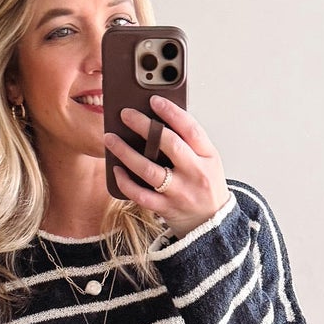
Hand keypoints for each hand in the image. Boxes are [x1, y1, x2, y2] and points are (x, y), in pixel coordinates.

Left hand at [105, 95, 229, 236]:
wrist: (212, 223)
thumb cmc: (205, 185)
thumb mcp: (207, 160)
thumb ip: (189, 142)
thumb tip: (158, 118)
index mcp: (208, 156)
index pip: (190, 129)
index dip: (172, 112)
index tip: (153, 100)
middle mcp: (195, 173)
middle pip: (169, 144)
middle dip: (144, 126)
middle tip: (125, 114)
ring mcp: (180, 192)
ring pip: (149, 170)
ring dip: (126, 152)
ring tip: (110, 139)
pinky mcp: (166, 209)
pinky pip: (141, 195)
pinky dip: (126, 182)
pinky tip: (116, 170)